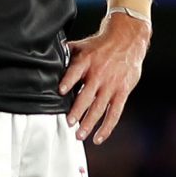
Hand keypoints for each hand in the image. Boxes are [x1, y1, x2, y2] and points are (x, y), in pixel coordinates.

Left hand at [61, 9, 150, 142]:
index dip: (68, 81)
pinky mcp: (122, 92)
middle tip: (68, 123)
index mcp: (87, 61)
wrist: (127, 39)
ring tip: (79, 135)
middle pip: (87, 96)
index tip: (61, 91)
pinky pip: (115, 113)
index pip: (76, 71)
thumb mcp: (82, 45)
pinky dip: (107, 127)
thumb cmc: (101, 44)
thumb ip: (66, 53)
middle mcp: (99, 74)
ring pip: (99, 108)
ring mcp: (112, 85)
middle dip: (77, 111)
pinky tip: (98, 137)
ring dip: (89, 123)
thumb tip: (47, 56)